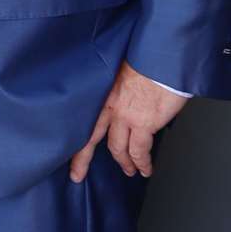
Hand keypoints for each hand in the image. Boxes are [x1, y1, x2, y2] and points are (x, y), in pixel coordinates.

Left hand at [69, 60, 188, 182]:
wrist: (163, 58)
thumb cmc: (146, 58)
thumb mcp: (122, 70)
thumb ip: (116, 88)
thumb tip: (120, 98)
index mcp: (102, 92)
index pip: (83, 119)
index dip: (75, 135)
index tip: (67, 145)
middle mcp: (109, 106)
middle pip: (90, 138)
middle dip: (82, 159)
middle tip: (78, 173)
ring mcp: (125, 116)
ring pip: (117, 148)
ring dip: (124, 162)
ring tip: (129, 170)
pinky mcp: (144, 124)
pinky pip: (139, 151)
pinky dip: (142, 163)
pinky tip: (145, 169)